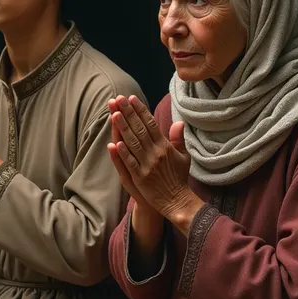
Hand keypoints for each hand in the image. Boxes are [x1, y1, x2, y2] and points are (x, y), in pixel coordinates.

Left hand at [108, 95, 195, 219]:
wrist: (177, 201)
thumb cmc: (179, 178)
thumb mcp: (183, 157)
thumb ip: (178, 139)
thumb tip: (178, 122)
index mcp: (164, 147)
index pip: (151, 124)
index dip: (140, 110)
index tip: (131, 98)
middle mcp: (155, 153)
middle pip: (140, 129)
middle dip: (128, 113)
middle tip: (118, 99)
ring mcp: (147, 165)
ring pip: (133, 143)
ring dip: (123, 128)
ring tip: (114, 114)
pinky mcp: (140, 177)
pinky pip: (130, 163)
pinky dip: (123, 153)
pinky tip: (115, 143)